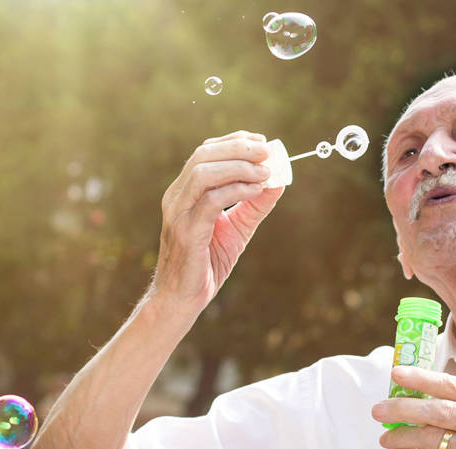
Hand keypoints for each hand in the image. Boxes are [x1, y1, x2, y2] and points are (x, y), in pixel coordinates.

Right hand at [153, 131, 285, 311]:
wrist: (181, 299)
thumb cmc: (205, 264)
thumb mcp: (236, 230)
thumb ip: (254, 205)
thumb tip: (278, 182)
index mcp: (184, 192)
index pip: (205, 152)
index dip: (234, 141)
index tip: (261, 142)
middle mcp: (176, 197)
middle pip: (203, 155)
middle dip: (238, 148)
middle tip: (267, 153)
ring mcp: (178, 212)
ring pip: (204, 172)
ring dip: (238, 167)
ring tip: (265, 172)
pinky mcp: (186, 231)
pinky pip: (211, 201)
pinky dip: (236, 190)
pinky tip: (256, 190)